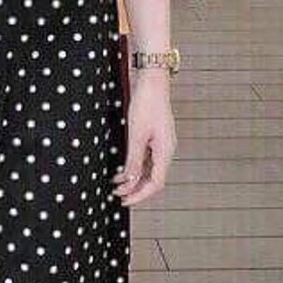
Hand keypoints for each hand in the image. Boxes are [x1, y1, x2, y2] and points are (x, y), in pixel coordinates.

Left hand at [114, 71, 176, 205]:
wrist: (152, 82)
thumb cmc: (147, 103)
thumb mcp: (136, 134)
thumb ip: (134, 159)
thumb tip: (130, 180)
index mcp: (165, 151)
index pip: (156, 183)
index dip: (140, 195)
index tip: (125, 201)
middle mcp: (166, 150)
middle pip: (154, 179)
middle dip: (136, 190)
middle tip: (118, 196)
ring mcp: (161, 144)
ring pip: (150, 170)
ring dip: (134, 179)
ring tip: (117, 184)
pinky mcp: (155, 138)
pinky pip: (147, 159)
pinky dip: (135, 167)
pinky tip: (123, 170)